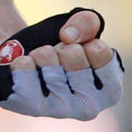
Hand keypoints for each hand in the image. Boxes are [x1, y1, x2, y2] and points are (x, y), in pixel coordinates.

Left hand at [0, 7, 123, 119]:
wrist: (26, 61)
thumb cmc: (62, 48)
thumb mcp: (82, 28)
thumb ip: (88, 22)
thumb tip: (68, 37)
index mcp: (109, 91)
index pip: (98, 50)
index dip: (86, 41)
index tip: (83, 50)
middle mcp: (88, 107)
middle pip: (72, 52)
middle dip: (63, 45)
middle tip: (60, 58)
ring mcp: (58, 110)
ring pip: (47, 56)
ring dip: (41, 51)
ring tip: (42, 64)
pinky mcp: (29, 106)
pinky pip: (23, 67)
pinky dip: (22, 59)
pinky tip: (27, 69)